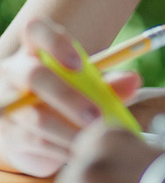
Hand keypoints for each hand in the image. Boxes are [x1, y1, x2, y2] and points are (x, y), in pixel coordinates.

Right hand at [0, 18, 140, 176]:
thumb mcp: (88, 87)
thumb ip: (109, 83)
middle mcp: (14, 71)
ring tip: (93, 139)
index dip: (55, 42)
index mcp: (34, 49)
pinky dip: (61, 148)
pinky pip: (34, 141)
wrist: (38, 132)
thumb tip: (133, 79)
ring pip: (35, 117)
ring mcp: (6, 103)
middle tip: (96, 116)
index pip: (35, 30)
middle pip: (35, 76)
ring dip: (68, 130)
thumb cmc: (68, 99)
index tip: (79, 64)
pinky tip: (80, 152)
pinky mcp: (6, 133)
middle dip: (68, 97)